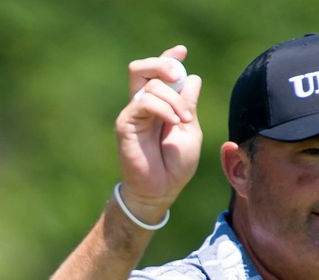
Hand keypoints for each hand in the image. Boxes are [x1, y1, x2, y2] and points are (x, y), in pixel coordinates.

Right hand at [114, 45, 202, 221]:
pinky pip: (143, 102)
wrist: (162, 190)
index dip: (169, 58)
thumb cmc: (176, 165)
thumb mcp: (190, 130)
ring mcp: (133, 113)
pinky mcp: (126, 123)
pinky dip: (163, 108)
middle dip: (163, 64)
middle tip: (178, 76)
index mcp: (160, 104)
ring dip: (173, 99)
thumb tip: (193, 78)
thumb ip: (189, 105)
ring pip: (149, 84)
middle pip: (143, 68)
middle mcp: (144, 105)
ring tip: (184, 120)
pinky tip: (174, 122)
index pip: (159, 73)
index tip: (182, 51)